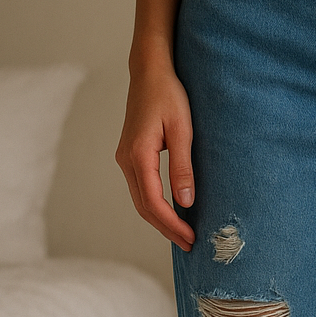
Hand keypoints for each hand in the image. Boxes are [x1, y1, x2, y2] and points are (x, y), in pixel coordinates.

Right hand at [115, 55, 195, 249]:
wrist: (149, 71)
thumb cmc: (169, 95)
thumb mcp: (183, 130)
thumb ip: (182, 167)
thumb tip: (185, 202)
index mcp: (138, 155)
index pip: (153, 202)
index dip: (171, 224)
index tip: (190, 238)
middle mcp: (126, 160)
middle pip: (143, 207)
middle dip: (166, 229)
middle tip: (189, 244)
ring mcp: (125, 158)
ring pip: (140, 200)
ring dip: (159, 220)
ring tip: (181, 234)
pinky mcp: (130, 155)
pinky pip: (141, 189)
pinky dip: (154, 205)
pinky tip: (171, 212)